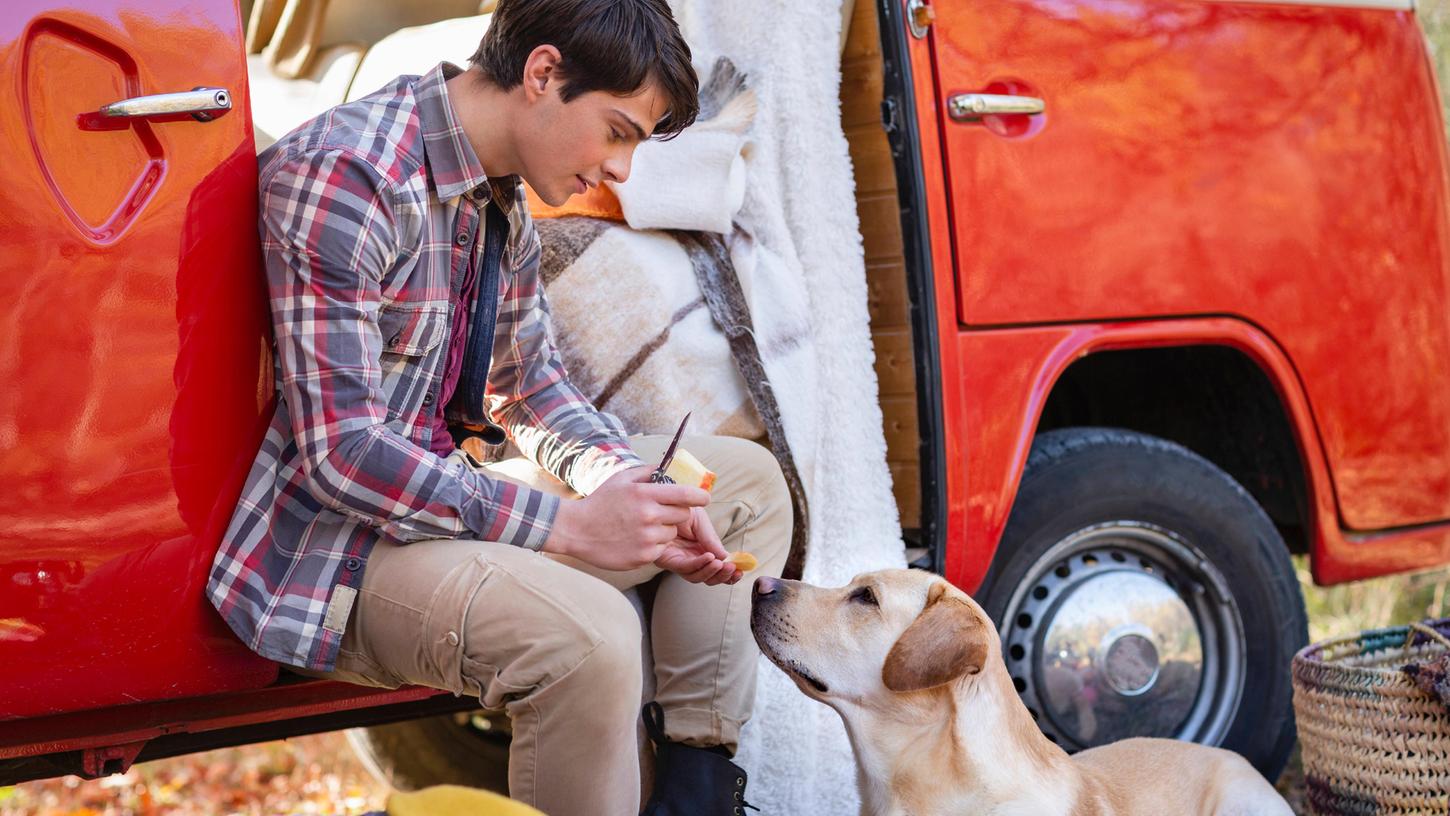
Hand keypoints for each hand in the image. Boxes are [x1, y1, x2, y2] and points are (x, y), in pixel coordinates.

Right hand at [542, 465, 709, 570]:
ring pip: (672, 533)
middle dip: (677, 513)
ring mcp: (646, 538)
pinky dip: (653, 545)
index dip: (700, 496)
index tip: (705, 498)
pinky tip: (635, 539)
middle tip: (660, 513)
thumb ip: (647, 472)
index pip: (685, 495)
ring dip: (664, 530)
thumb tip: (670, 466)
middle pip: (683, 516)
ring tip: (642, 527)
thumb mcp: (621, 479)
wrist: (576, 530)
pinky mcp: (643, 556)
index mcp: (644, 494)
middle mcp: (649, 516)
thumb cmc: (600, 502)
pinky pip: (661, 549)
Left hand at [655, 506, 741, 585]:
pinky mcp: (666, 560)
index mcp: (701, 549)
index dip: (729, 573)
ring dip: (711, 572)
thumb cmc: (680, 507)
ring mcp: (679, 560)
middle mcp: (690, 558)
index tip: (742, 571)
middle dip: (722, 576)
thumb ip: (711, 540)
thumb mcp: (701, 522)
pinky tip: (709, 557)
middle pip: (707, 577)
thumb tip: (726, 558)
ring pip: (696, 577)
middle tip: (733, 569)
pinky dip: (699, 564)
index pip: (716, 568)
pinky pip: (685, 567)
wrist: (663, 498)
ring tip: (722, 563)